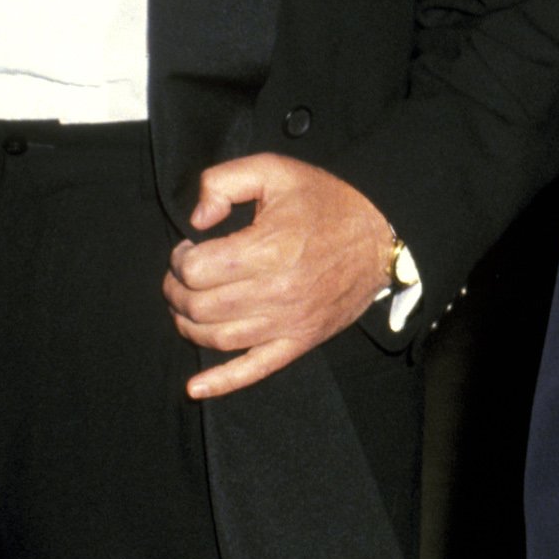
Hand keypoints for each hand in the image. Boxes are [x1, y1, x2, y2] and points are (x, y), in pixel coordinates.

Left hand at [163, 154, 394, 399]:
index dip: (179, 259)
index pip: (196, 270)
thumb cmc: (325, 201)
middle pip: (200, 307)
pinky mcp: (301, 341)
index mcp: (268, 248)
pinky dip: (222, 382)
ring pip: (218, 338)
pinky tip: (196, 387)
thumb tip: (196, 220)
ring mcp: (290, 322)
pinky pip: (255, 369)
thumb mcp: (273, 170)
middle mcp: (277, 292)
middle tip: (180, 278)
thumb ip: (223, 182)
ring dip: (189, 326)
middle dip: (177, 292)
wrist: (380, 235)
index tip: (187, 249)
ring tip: (187, 307)